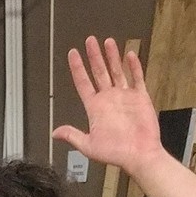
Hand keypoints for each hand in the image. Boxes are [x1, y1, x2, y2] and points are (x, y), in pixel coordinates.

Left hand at [51, 37, 161, 176]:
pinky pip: (136, 78)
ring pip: (117, 71)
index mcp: (95, 108)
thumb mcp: (88, 145)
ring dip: (112, 56)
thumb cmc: (115, 153)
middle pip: (99, 72)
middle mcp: (109, 99)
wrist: (139, 156)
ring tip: (108, 41)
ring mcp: (125, 97)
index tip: (72, 54)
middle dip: (94, 56)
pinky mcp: (140, 98)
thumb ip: (72, 136)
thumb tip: (55, 133)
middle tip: (90, 40)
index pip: (83, 83)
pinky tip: (129, 55)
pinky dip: (134, 67)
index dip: (77, 68)